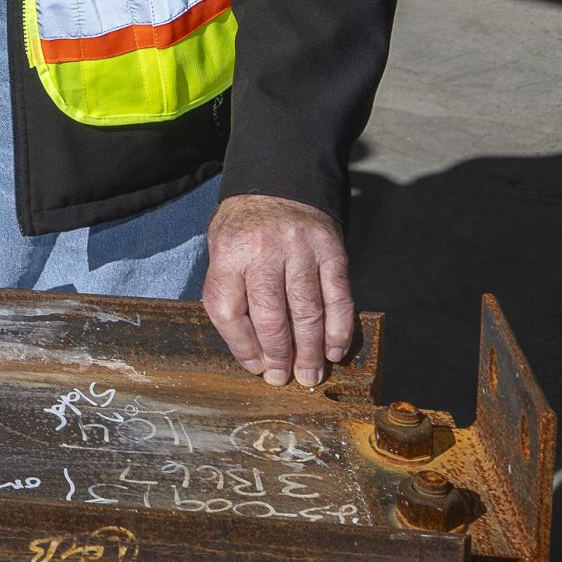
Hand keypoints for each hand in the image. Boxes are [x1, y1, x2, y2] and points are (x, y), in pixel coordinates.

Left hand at [202, 193, 355, 386]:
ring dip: (310, 351)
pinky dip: (339, 329)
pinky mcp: (331, 250)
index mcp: (229, 253)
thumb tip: (250, 349)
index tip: (254, 367)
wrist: (279, 183)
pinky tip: (335, 351)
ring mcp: (300, 250)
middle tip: (284, 379)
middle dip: (279, 356)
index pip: (227, 310)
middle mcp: (263, 250)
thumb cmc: (246, 227)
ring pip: (307, 312)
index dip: (241, 346)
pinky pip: (338, 297)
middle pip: (270, 316)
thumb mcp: (221, 249)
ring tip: (311, 376)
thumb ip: (230, 291)